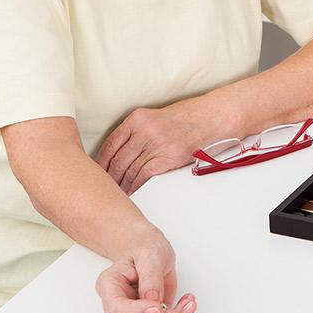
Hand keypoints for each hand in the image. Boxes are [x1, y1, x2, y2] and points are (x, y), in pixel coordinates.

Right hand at [94, 233, 196, 312]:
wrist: (151, 250)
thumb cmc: (145, 248)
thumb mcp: (149, 254)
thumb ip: (150, 276)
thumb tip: (153, 299)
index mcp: (109, 286)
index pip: (117, 308)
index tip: (159, 308)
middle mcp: (117, 304)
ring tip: (188, 306)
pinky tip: (188, 305)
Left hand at [97, 97, 221, 192]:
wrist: (216, 116)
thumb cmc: (191, 117)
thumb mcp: (159, 117)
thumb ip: (139, 132)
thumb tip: (124, 153)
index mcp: (138, 118)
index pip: (110, 144)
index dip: (100, 163)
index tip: (95, 174)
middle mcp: (143, 129)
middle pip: (117, 159)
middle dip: (108, 178)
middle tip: (103, 191)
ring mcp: (156, 143)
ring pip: (128, 170)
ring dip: (121, 186)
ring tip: (116, 197)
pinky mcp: (168, 157)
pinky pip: (143, 177)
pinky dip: (135, 189)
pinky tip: (132, 195)